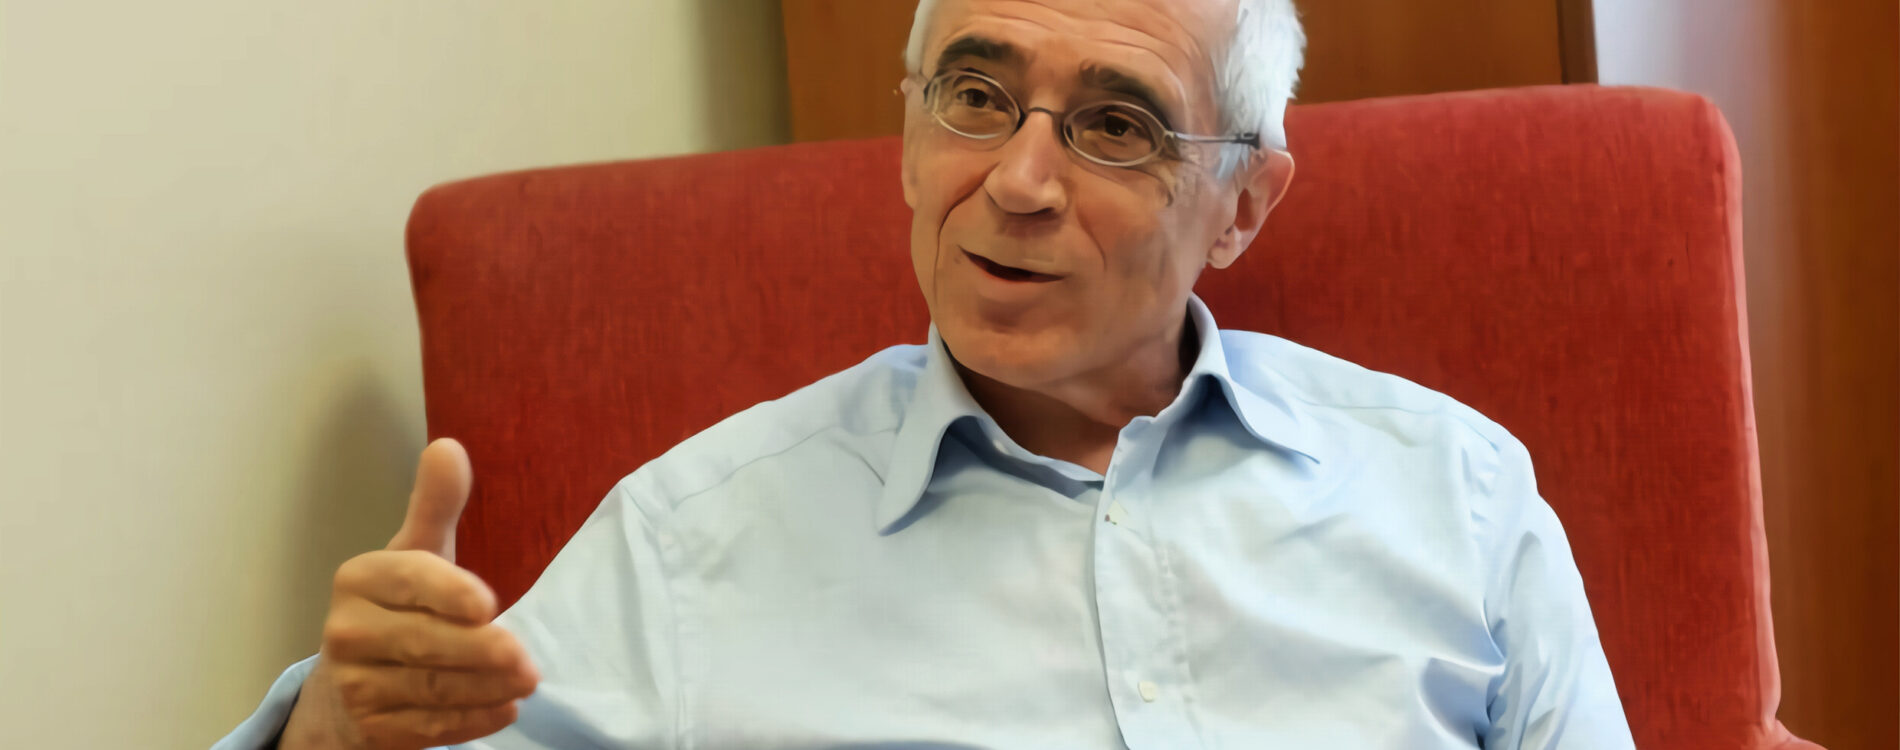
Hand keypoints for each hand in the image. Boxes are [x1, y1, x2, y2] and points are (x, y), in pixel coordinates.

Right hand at [282, 438, 539, 748]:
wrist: (350, 687)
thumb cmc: (398, 608)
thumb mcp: (416, 555)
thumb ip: (435, 507)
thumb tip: (449, 447)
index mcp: (359, 578)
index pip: (410, 581)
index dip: (449, 593)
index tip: (489, 606)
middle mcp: (346, 631)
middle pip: (425, 642)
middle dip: (482, 653)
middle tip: (528, 661)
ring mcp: (355, 684)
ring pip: (431, 688)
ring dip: (486, 689)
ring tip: (526, 682)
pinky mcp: (371, 727)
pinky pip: (428, 727)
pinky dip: (470, 721)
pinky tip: (503, 710)